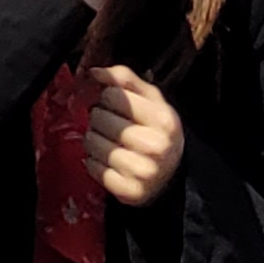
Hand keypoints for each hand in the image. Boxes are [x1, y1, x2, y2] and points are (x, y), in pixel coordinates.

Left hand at [85, 65, 185, 206]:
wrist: (171, 177)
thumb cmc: (156, 132)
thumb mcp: (151, 101)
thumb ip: (125, 80)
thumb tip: (93, 71)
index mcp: (164, 119)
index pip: (112, 95)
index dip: (107, 97)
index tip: (114, 106)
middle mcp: (156, 146)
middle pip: (99, 118)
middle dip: (99, 119)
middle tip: (111, 127)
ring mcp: (142, 171)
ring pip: (91, 142)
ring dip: (93, 140)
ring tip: (108, 143)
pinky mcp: (128, 191)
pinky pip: (92, 168)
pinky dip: (94, 163)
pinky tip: (108, 162)